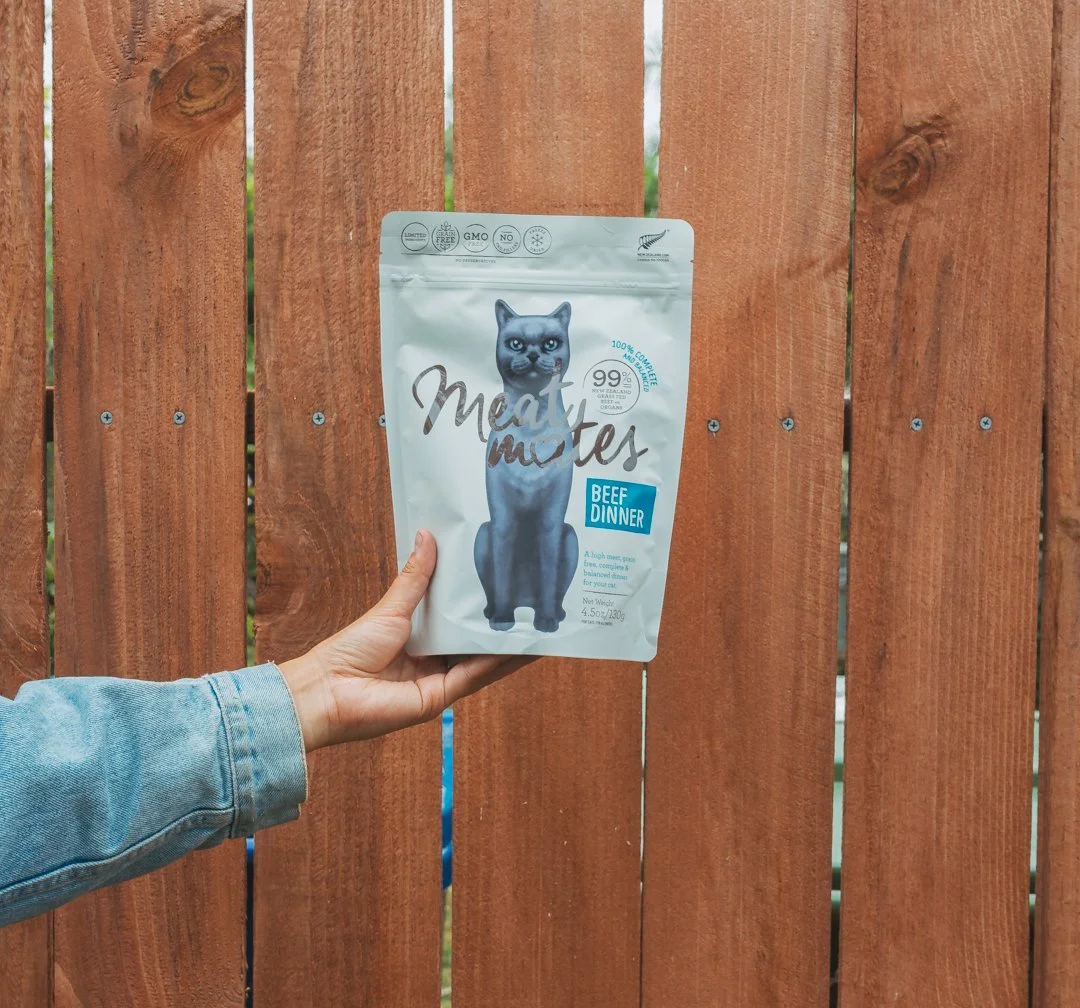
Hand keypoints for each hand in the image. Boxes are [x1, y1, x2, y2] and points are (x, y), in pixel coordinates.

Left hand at [278, 530, 531, 750]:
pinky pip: (476, 675)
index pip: (461, 619)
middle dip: (505, 623)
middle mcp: (435, 660)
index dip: (484, 604)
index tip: (509, 582)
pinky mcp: (441, 696)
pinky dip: (499, 661)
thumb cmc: (350, 649)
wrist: (327, 690)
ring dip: (511, 645)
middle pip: (477, 640)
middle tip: (535, 601)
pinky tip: (522, 647)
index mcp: (422, 638)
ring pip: (485, 660)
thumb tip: (427, 535)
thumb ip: (416, 578)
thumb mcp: (391, 607)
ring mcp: (440, 680)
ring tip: (541, 624)